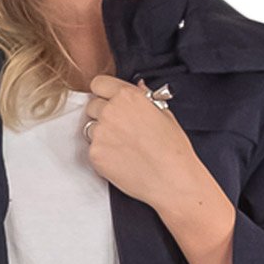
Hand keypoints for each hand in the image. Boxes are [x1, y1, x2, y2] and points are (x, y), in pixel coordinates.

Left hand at [82, 74, 204, 208]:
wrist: (171, 180)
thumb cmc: (173, 150)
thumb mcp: (164, 114)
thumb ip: (145, 98)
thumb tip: (138, 87)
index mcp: (128, 96)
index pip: (99, 83)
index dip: (104, 93)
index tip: (108, 101)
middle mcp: (110, 111)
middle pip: (92, 105)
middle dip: (102, 114)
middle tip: (120, 129)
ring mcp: (100, 133)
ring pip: (90, 128)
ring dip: (102, 134)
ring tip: (124, 147)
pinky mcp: (95, 154)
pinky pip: (92, 148)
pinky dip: (102, 154)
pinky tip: (121, 159)